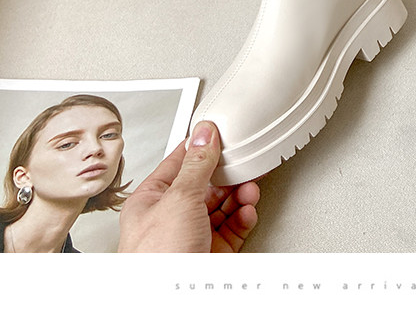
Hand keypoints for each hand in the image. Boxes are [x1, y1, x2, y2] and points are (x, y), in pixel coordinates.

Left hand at [118, 121, 259, 251]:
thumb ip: (196, 165)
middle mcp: (170, 218)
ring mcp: (192, 237)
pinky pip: (232, 228)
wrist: (170, 303)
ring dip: (239, 194)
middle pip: (205, 185)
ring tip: (249, 187)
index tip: (219, 133)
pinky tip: (247, 210)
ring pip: (222, 206)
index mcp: (151, 201)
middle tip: (244, 161)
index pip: (179, 163)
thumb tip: (204, 135)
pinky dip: (243, 216)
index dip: (200, 146)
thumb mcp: (179, 199)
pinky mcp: (212, 254)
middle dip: (227, 174)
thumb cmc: (156, 261)